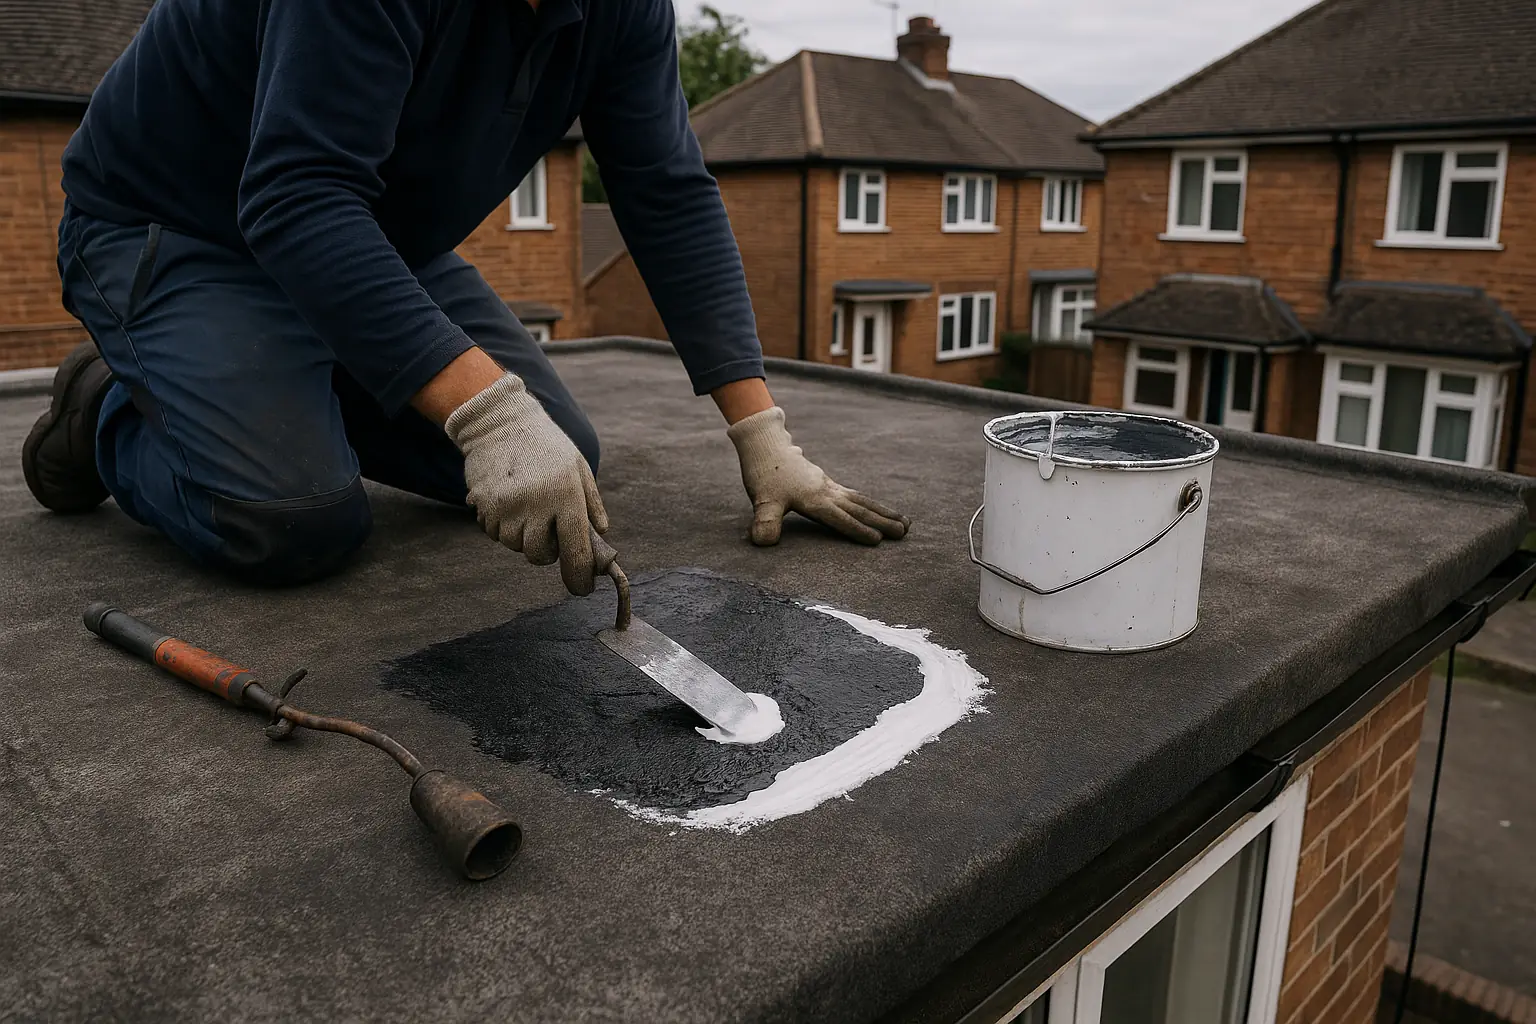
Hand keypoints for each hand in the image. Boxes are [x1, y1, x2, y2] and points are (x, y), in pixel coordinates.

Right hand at [444, 374, 609, 594]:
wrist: (500, 422)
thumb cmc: (546, 446)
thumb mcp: (579, 468)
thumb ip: (592, 505)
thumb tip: (601, 537)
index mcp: (567, 497)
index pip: (576, 552)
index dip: (580, 577)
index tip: (582, 588)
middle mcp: (537, 506)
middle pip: (540, 556)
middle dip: (546, 550)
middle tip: (548, 527)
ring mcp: (507, 508)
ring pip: (515, 546)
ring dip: (522, 536)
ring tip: (526, 507)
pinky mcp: (484, 507)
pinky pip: (494, 533)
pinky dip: (501, 526)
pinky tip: (507, 502)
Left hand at [727, 406, 908, 545]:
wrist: (767, 446)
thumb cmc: (764, 475)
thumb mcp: (761, 500)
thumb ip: (764, 521)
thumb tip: (763, 542)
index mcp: (814, 499)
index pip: (839, 517)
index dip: (856, 529)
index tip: (878, 540)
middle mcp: (828, 492)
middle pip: (859, 508)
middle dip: (883, 521)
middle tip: (905, 532)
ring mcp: (830, 487)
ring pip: (862, 502)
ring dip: (884, 513)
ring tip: (906, 523)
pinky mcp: (829, 485)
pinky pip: (855, 497)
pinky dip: (871, 505)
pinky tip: (881, 511)